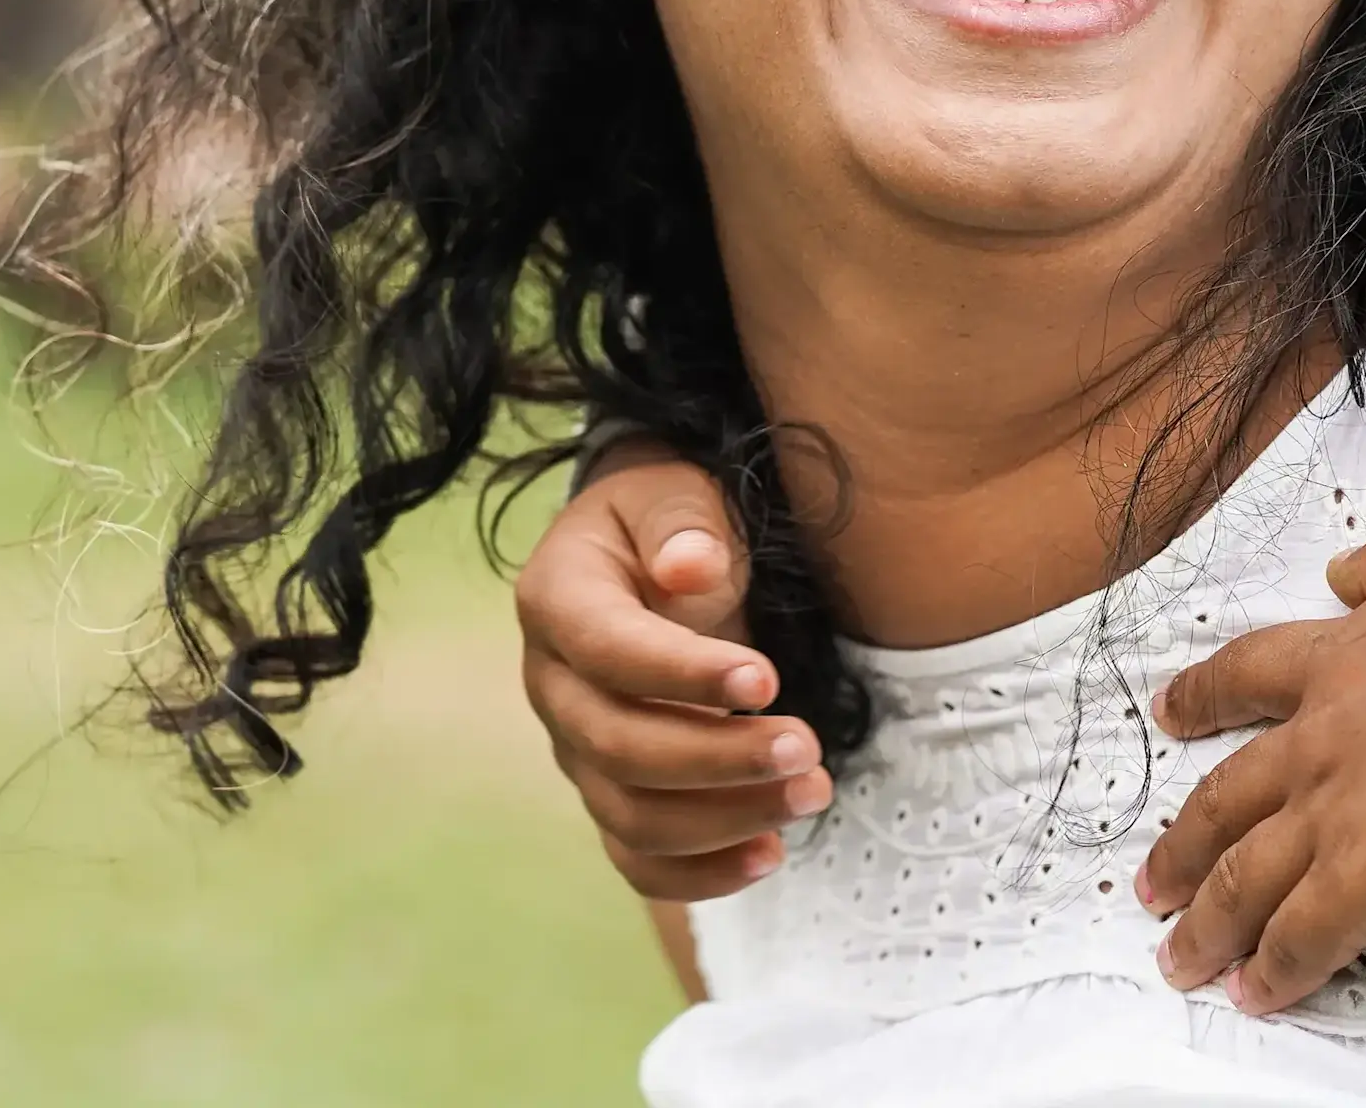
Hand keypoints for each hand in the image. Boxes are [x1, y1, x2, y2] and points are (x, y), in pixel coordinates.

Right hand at [517, 444, 828, 900]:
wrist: (652, 558)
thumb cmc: (668, 523)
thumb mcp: (674, 492)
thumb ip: (682, 523)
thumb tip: (689, 567)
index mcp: (556, 599)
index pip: (607, 650)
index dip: (681, 673)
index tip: (768, 679)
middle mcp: (552, 685)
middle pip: (616, 747)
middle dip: (718, 758)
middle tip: (808, 749)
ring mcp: (576, 750)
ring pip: (631, 815)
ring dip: (725, 819)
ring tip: (813, 793)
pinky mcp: (611, 795)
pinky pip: (640, 858)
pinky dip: (702, 873)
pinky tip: (771, 853)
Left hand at [1139, 515, 1365, 1010]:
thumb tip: (1341, 569)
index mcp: (1338, 661)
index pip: (1249, 676)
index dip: (1204, 697)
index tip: (1170, 713)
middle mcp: (1317, 743)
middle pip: (1223, 800)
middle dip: (1183, 846)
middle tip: (1150, 881)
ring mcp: (1331, 816)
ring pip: (1243, 879)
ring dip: (1207, 924)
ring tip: (1179, 957)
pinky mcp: (1362, 881)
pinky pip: (1302, 938)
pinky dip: (1274, 971)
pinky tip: (1255, 995)